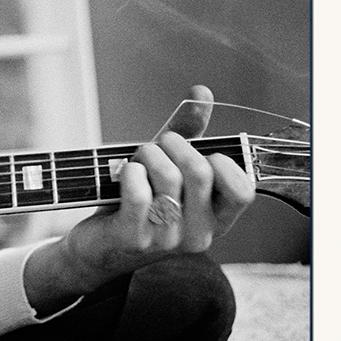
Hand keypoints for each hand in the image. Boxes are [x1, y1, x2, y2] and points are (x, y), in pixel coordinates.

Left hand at [23, 85, 254, 308]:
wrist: (96, 246)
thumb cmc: (139, 202)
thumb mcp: (168, 168)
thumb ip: (189, 134)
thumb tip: (202, 93)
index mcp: (217, 220)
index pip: (244, 190)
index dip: (222, 162)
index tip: (198, 154)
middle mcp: (199, 235)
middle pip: (200, 171)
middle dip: (174, 144)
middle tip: (157, 145)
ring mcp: (167, 240)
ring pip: (168, 177)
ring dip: (147, 154)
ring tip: (137, 159)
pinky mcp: (134, 238)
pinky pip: (138, 192)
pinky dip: (129, 172)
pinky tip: (126, 175)